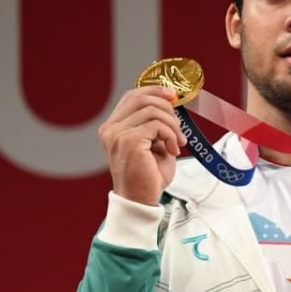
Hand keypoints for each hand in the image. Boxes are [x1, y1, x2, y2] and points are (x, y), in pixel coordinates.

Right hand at [98, 86, 186, 203]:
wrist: (141, 201)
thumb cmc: (147, 176)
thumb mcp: (152, 144)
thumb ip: (156, 123)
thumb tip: (170, 102)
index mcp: (113, 127)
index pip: (131, 97)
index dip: (153, 90)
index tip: (172, 95)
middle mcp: (111, 129)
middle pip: (142, 98)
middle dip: (167, 107)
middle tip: (179, 126)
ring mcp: (118, 134)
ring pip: (153, 111)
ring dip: (173, 126)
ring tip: (178, 143)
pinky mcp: (130, 141)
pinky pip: (158, 126)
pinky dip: (171, 136)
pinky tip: (173, 150)